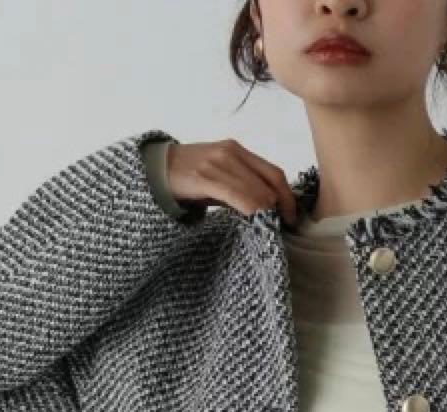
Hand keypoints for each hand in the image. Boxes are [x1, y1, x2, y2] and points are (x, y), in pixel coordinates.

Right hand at [164, 139, 297, 222]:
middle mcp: (230, 152)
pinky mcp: (205, 177)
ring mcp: (218, 164)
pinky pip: (238, 196)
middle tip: (284, 226)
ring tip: (270, 226)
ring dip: (268, 212)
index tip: (292, 216)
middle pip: (270, 183)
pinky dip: (252, 210)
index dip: (288, 197)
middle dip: (281, 207)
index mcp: (237, 150)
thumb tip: (271, 207)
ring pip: (256, 192)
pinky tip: (256, 221)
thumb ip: (245, 185)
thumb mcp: (222, 175)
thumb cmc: (191, 177)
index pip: (275, 173)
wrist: (155, 170)